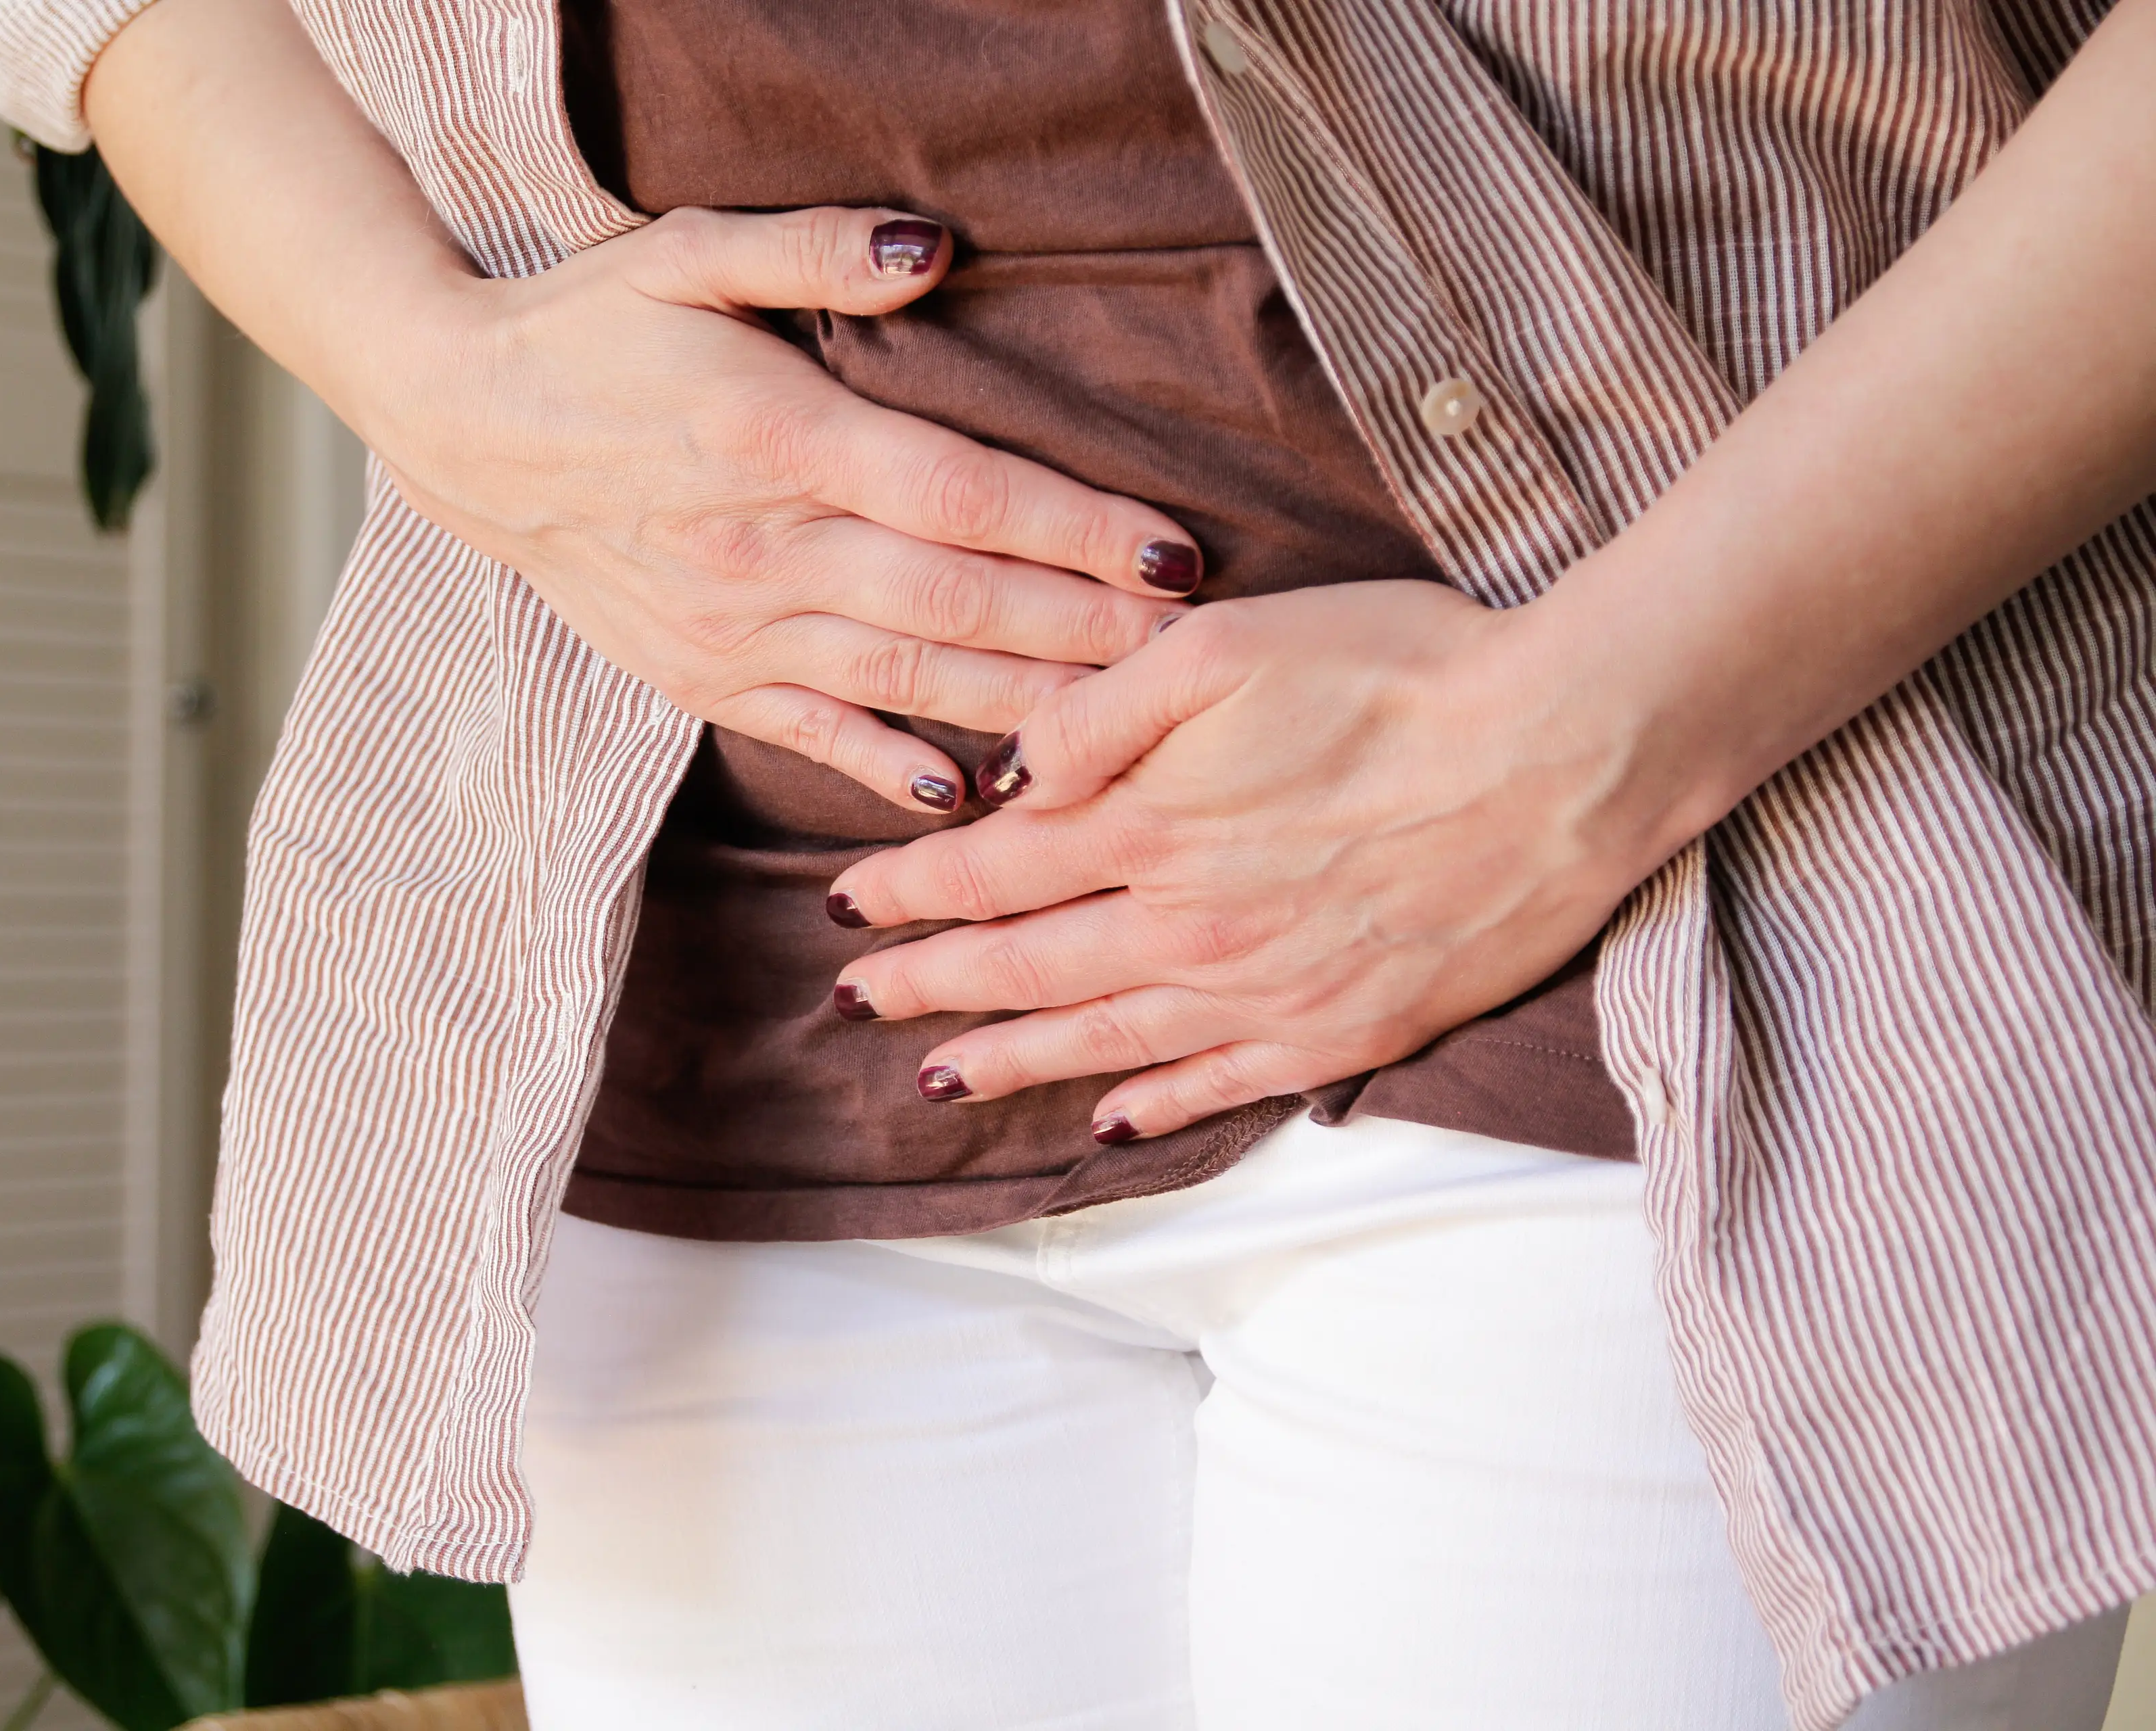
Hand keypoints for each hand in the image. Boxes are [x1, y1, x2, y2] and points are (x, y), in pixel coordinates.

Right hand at [360, 206, 1200, 809]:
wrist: (455, 421)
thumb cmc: (587, 328)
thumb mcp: (687, 252)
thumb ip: (816, 253)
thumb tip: (934, 252)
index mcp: (779, 437)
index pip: (963, 493)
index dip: (1075, 530)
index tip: (1175, 554)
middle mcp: (764, 545)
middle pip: (959, 598)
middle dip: (1085, 630)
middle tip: (1193, 656)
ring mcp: (730, 624)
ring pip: (906, 674)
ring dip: (1021, 704)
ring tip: (1125, 726)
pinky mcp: (699, 674)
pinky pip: (814, 730)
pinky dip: (889, 764)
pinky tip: (967, 791)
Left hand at [822, 583, 1675, 1136]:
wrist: (1566, 750)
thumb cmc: (1400, 672)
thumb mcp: (1224, 647)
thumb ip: (1098, 718)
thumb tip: (1008, 781)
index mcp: (1149, 825)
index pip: (990, 872)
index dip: (908, 893)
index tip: (847, 907)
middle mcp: (1189, 927)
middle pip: (1025, 967)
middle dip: (929, 984)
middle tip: (856, 1000)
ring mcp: (1265, 993)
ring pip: (1103, 1041)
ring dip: (1010, 1061)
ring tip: (941, 1076)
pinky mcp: (1342, 1032)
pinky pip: (1220, 1087)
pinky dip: (1152, 1111)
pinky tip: (1106, 1123)